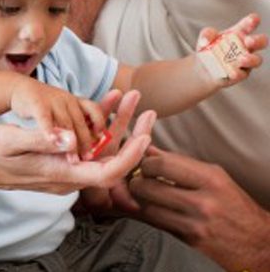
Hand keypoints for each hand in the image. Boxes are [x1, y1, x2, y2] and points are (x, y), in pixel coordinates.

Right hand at [0, 90, 154, 195]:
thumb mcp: (12, 141)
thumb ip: (41, 139)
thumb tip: (68, 139)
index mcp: (62, 175)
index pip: (108, 172)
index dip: (130, 156)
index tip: (145, 135)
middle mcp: (69, 177)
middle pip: (111, 161)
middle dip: (132, 136)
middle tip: (148, 111)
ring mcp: (66, 171)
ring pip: (101, 152)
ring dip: (117, 126)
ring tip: (128, 98)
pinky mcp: (61, 163)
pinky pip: (88, 147)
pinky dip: (99, 127)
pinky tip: (105, 105)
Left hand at [129, 147, 269, 270]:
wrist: (259, 245)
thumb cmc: (234, 207)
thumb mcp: (215, 179)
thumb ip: (181, 165)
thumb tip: (149, 150)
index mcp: (211, 179)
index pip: (162, 164)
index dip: (146, 162)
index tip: (145, 164)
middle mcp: (203, 202)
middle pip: (149, 186)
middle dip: (137, 182)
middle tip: (138, 181)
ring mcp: (195, 224)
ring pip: (147, 208)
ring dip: (140, 201)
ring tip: (144, 197)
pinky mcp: (189, 243)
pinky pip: (156, 226)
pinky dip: (147, 217)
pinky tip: (150, 211)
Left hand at [197, 13, 267, 85]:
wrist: (203, 69)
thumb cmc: (208, 49)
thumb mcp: (205, 38)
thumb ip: (206, 34)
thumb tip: (206, 40)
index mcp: (239, 33)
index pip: (249, 24)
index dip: (253, 21)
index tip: (253, 19)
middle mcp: (246, 46)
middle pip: (261, 41)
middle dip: (258, 40)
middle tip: (249, 41)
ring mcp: (246, 61)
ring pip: (257, 60)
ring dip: (251, 59)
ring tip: (241, 59)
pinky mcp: (241, 74)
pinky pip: (242, 74)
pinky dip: (238, 73)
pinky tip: (232, 73)